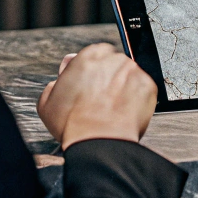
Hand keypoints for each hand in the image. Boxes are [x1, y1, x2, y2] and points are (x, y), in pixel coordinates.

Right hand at [36, 43, 157, 146]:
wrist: (99, 142)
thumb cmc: (74, 124)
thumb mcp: (48, 102)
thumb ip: (56, 83)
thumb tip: (63, 79)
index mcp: (88, 55)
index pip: (95, 55)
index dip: (92, 72)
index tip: (90, 84)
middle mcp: (113, 59)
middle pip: (113, 64)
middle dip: (109, 79)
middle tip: (101, 99)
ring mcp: (134, 72)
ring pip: (129, 76)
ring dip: (124, 88)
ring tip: (113, 108)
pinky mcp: (149, 87)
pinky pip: (143, 90)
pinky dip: (137, 100)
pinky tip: (124, 112)